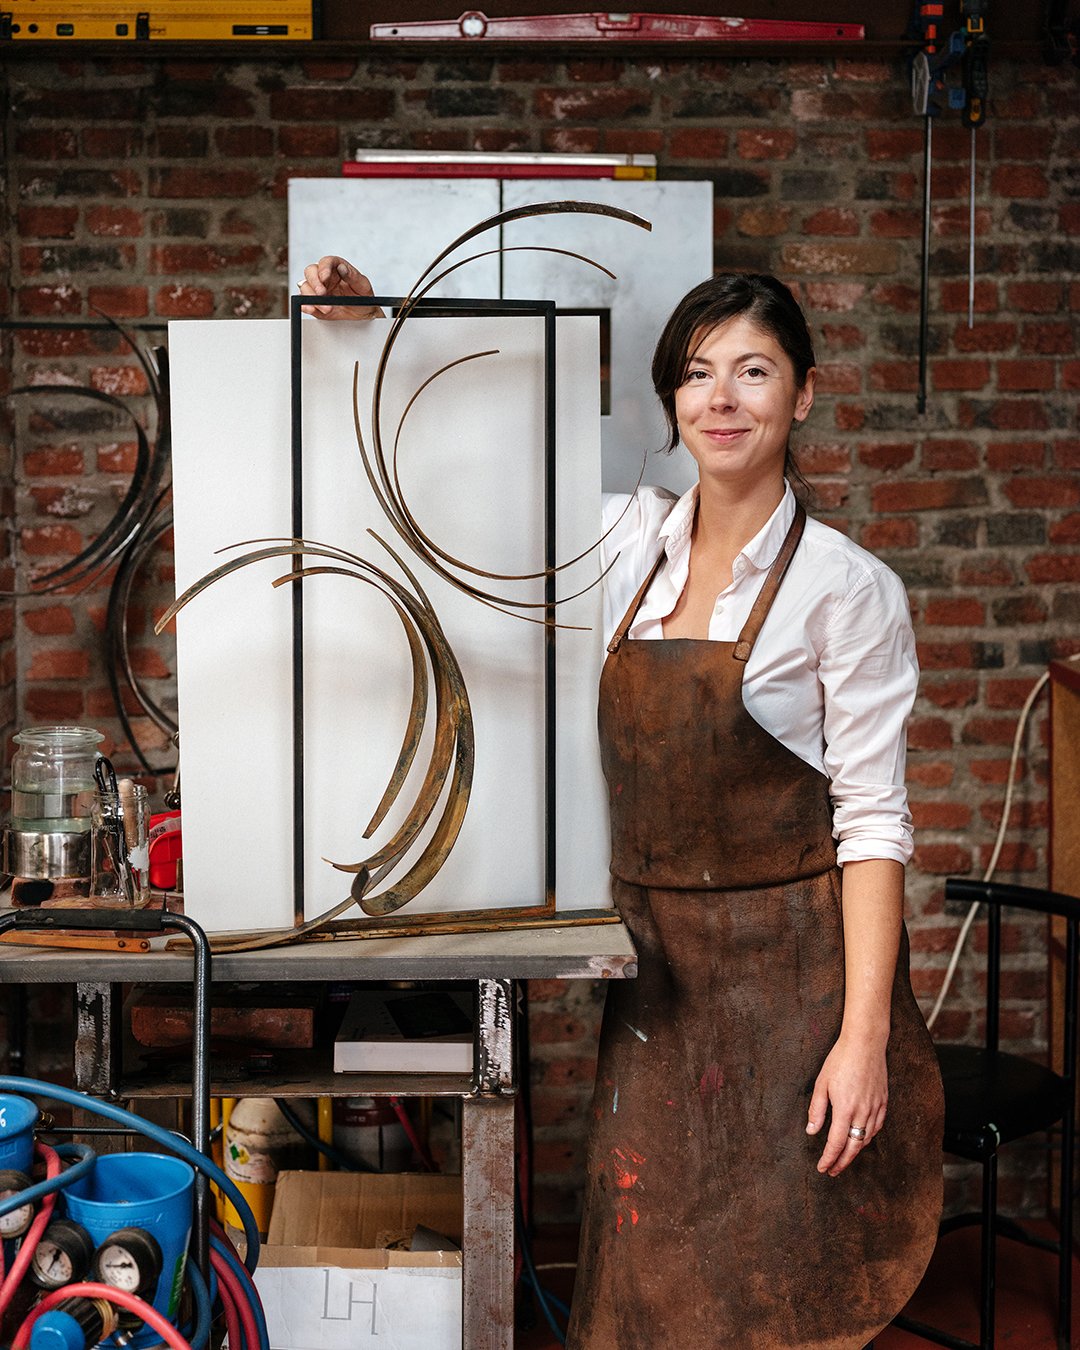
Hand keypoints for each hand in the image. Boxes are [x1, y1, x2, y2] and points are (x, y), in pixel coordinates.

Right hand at [298, 256, 384, 319]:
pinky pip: (305, 302)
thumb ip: (353, 276)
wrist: (362, 312)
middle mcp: (323, 276)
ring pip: (305, 287)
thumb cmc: (362, 295)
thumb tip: (342, 268)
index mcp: (335, 267)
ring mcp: (317, 289)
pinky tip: (311, 309)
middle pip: (310, 272)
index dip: (323, 268)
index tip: (325, 277)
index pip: (325, 262)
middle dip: (314, 283)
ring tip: (326, 308)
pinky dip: (306, 306)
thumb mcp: (363, 285)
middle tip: (322, 293)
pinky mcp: (314, 302)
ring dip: (312, 298)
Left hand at [805, 1033, 887, 1177]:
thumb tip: (812, 1132)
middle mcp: (863, 1112)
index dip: (829, 1159)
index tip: (823, 1168)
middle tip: (832, 1171)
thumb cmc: (840, 1060)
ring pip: (866, 1138)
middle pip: (854, 1147)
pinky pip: (876, 1127)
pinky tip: (860, 1138)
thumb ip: (817, 1110)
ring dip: (855, 1151)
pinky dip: (867, 1137)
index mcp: (845, 1108)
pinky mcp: (883, 1102)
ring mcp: (876, 1108)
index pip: (836, 1143)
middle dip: (842, 1162)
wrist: (866, 1043)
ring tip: (843, 1157)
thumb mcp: (822, 1083)